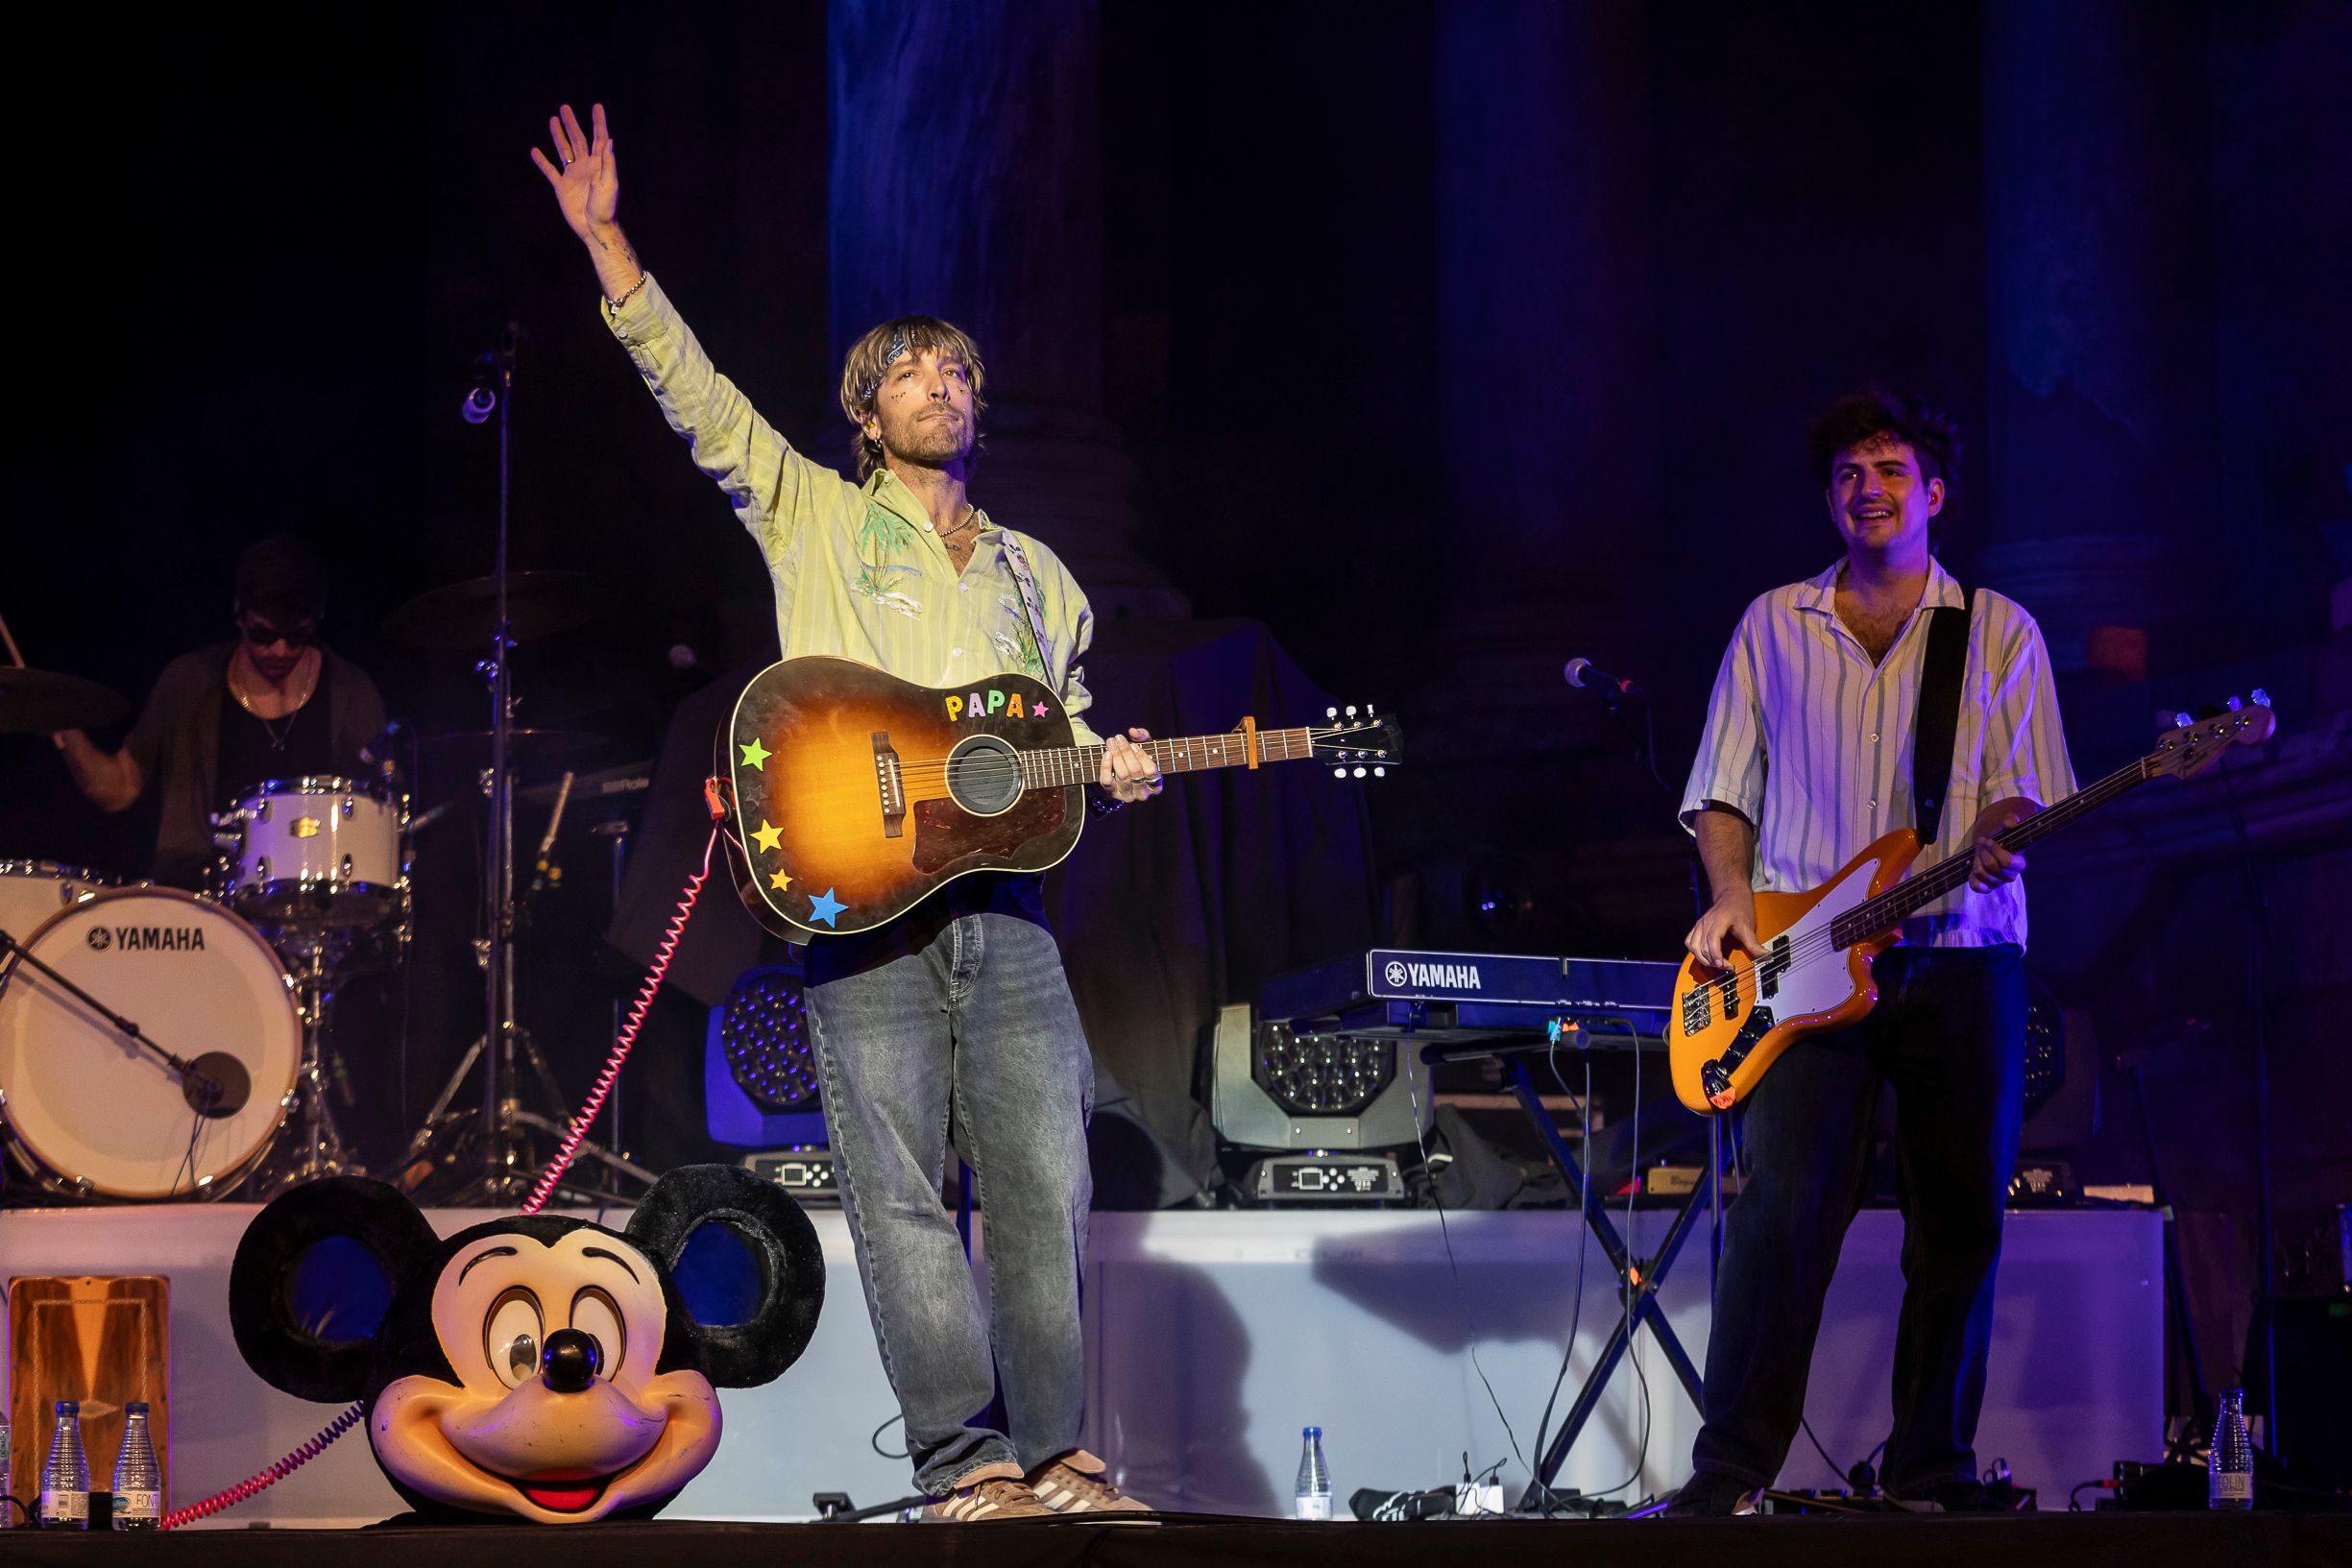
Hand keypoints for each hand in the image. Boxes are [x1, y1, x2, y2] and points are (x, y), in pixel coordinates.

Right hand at [530, 102, 619, 243]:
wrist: (594, 228)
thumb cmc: (605, 209)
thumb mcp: (609, 185)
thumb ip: (607, 163)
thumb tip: (608, 140)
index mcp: (599, 164)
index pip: (598, 138)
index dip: (598, 122)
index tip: (597, 106)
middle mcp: (585, 166)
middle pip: (578, 139)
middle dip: (572, 124)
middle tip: (565, 108)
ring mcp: (573, 175)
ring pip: (564, 150)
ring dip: (558, 136)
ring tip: (552, 120)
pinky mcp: (562, 186)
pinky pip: (550, 171)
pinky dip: (542, 161)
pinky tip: (535, 151)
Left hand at [1099, 728, 1162, 803]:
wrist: (1121, 772)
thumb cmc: (1138, 758)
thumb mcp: (1145, 746)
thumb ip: (1143, 736)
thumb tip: (1133, 731)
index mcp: (1156, 785)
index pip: (1151, 771)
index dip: (1142, 757)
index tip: (1133, 745)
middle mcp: (1143, 793)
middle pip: (1135, 771)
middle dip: (1126, 752)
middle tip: (1118, 738)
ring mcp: (1128, 795)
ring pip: (1122, 775)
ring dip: (1116, 756)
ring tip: (1111, 742)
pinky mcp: (1112, 794)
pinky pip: (1108, 781)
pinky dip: (1105, 766)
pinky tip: (1107, 754)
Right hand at [1685, 889, 1760, 973]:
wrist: (1732, 895)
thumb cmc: (1739, 908)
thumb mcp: (1748, 927)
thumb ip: (1754, 944)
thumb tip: (1766, 955)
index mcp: (1719, 920)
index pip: (1712, 939)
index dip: (1715, 954)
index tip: (1723, 965)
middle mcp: (1707, 922)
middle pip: (1702, 946)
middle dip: (1712, 961)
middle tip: (1726, 967)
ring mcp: (1700, 925)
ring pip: (1694, 946)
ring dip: (1703, 958)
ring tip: (1715, 964)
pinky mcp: (1697, 928)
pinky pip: (1690, 942)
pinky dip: (1695, 952)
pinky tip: (1705, 956)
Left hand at [1963, 797, 2035, 891]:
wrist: (1994, 846)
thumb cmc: (2004, 837)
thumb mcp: (2008, 826)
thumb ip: (2011, 821)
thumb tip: (2008, 823)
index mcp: (2019, 863)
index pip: (2008, 862)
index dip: (1996, 851)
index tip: (1989, 840)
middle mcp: (2010, 875)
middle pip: (1992, 867)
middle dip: (1983, 852)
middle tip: (1982, 842)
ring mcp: (1998, 882)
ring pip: (1982, 873)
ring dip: (1976, 859)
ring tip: (1978, 850)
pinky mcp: (1986, 887)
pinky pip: (1977, 887)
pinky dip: (1973, 879)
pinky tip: (1972, 869)